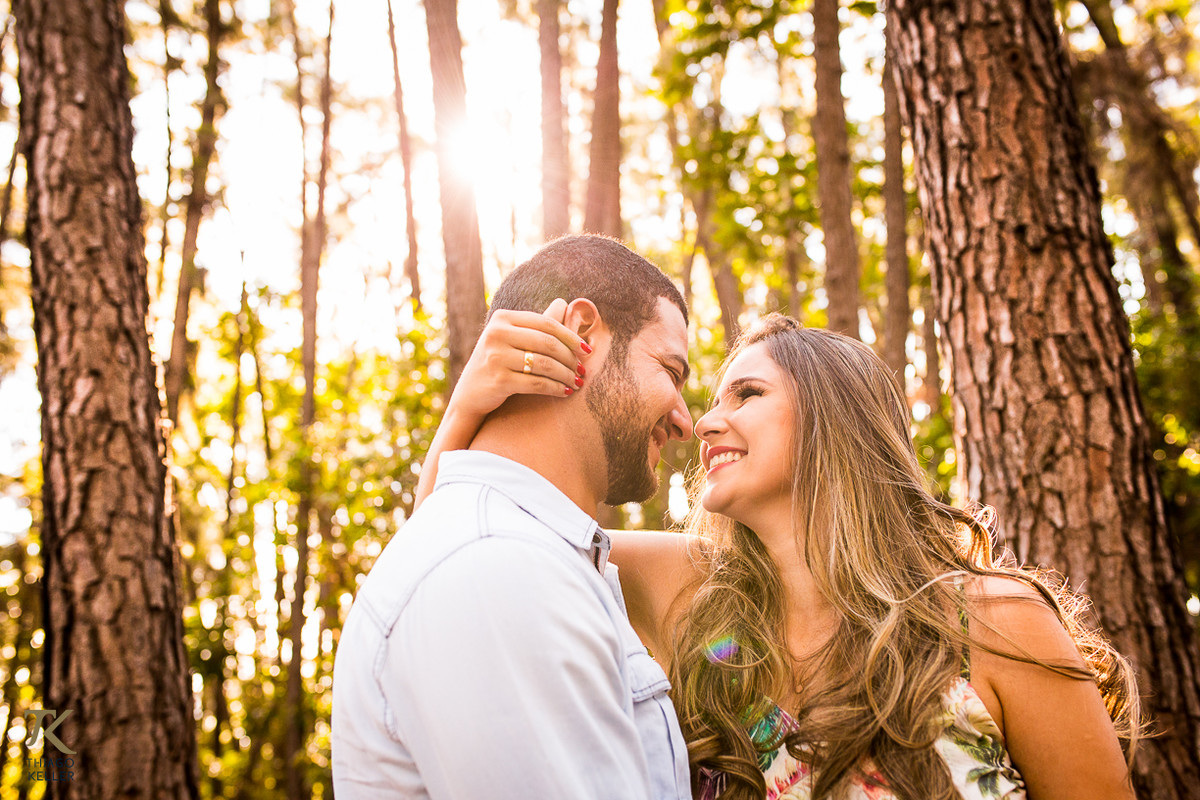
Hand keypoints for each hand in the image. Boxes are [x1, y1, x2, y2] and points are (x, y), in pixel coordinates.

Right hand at [450, 299, 588, 421]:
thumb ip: (536, 324)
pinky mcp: (498, 380)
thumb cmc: (498, 363)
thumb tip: (563, 302)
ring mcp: (495, 356)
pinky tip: (565, 392)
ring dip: (566, 375)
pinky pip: (537, 384)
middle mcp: (496, 333)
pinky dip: (556, 388)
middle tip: (583, 370)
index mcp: (502, 318)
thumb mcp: (512, 338)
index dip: (571, 337)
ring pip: (545, 364)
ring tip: (577, 382)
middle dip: (570, 358)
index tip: (587, 350)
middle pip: (547, 343)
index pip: (546, 323)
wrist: (470, 395)